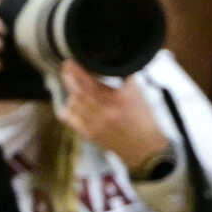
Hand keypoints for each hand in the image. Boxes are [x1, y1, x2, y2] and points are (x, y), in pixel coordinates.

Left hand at [56, 61, 170, 167]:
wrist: (145, 148)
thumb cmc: (144, 120)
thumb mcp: (139, 95)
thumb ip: (126, 78)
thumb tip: (113, 64)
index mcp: (118, 101)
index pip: (91, 83)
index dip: (77, 72)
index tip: (70, 63)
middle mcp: (104, 113)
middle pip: (78, 93)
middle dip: (70, 80)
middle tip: (66, 70)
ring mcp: (94, 125)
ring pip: (73, 105)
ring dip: (71, 94)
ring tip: (74, 87)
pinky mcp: (89, 134)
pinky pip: (71, 120)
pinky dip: (69, 110)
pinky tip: (72, 105)